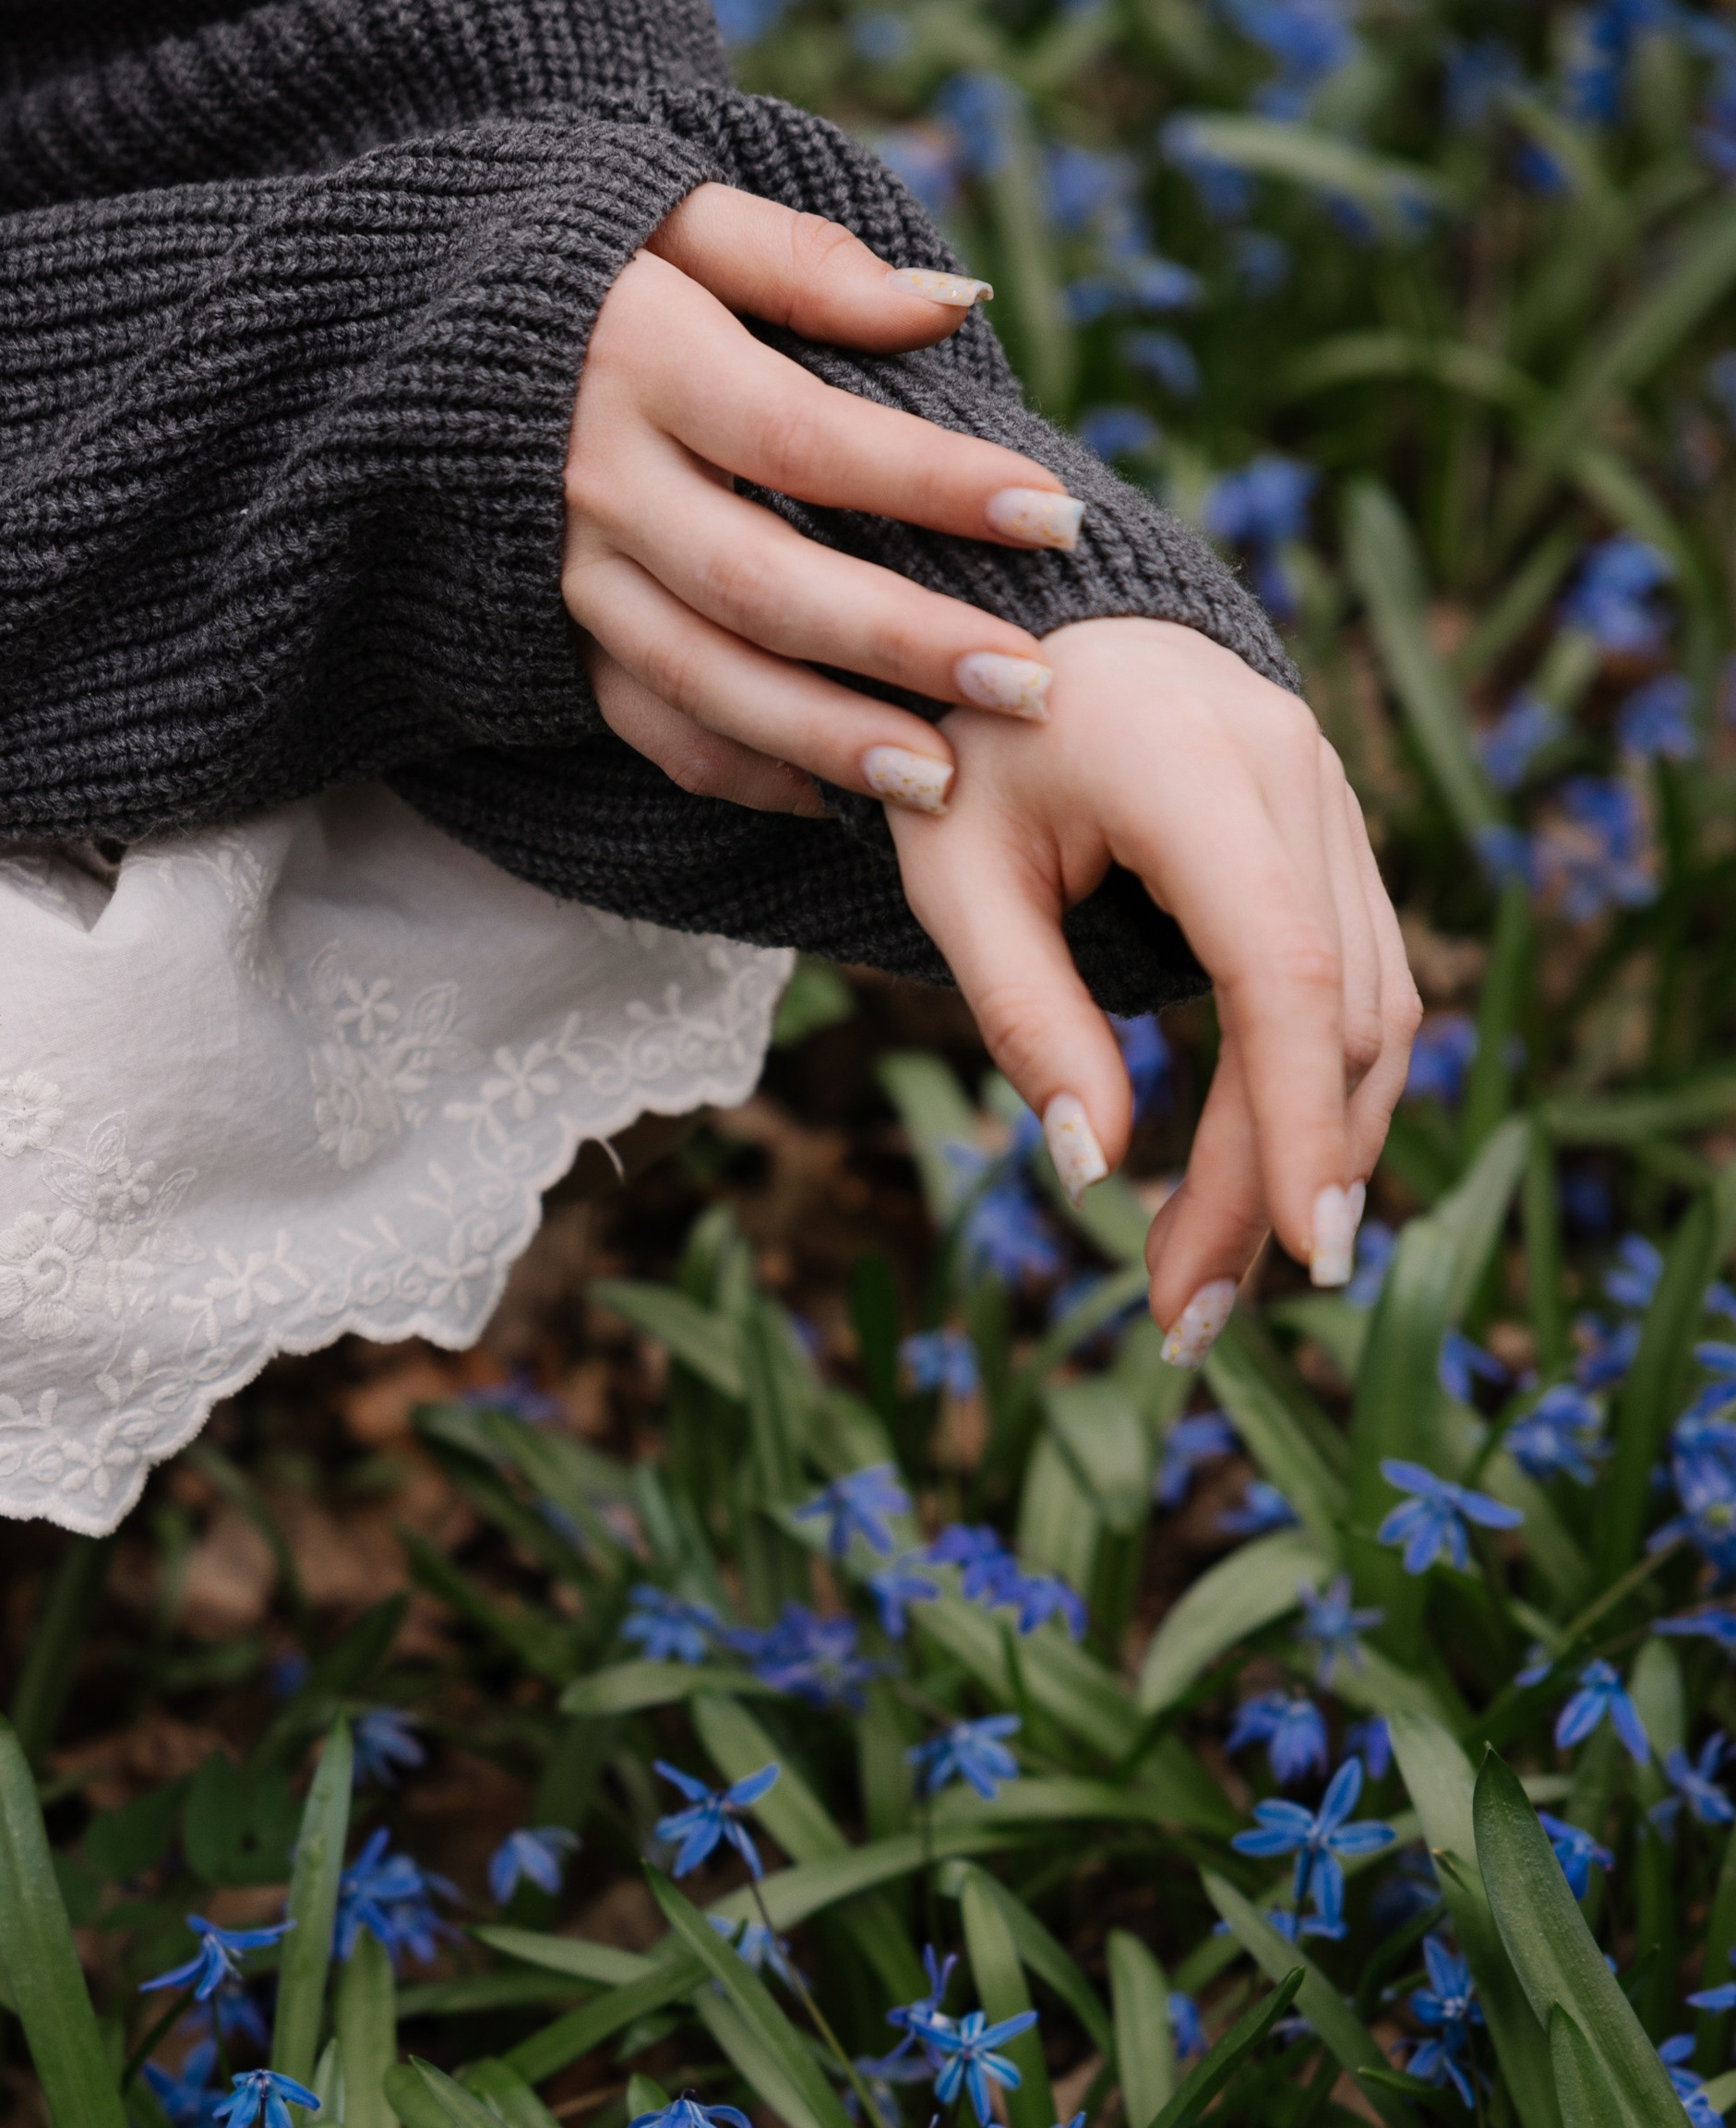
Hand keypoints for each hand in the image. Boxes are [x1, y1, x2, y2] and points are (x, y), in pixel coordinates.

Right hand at [564, 185, 1085, 820]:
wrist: (425, 347)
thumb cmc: (599, 276)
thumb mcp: (683, 221)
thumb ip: (809, 263)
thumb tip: (953, 307)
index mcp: (640, 362)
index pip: (806, 437)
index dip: (932, 481)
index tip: (1051, 516)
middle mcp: (600, 485)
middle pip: (764, 585)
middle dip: (902, 644)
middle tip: (1026, 685)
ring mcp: (575, 581)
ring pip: (708, 682)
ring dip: (829, 742)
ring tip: (944, 781)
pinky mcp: (561, 648)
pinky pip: (657, 731)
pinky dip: (749, 774)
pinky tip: (841, 797)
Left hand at [880, 619, 1420, 1350]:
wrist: (1016, 611)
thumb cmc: (961, 742)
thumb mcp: (952, 877)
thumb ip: (1023, 1018)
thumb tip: (1095, 1172)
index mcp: (1191, 769)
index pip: (1282, 970)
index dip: (1299, 1120)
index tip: (1301, 1250)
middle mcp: (1293, 772)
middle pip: (1333, 1018)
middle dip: (1274, 1182)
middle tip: (1185, 1320)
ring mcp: (1329, 800)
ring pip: (1372, 1011)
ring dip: (1307, 1154)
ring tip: (1202, 1281)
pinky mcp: (1329, 837)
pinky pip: (1359, 986)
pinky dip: (1317, 1094)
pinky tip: (1250, 1185)